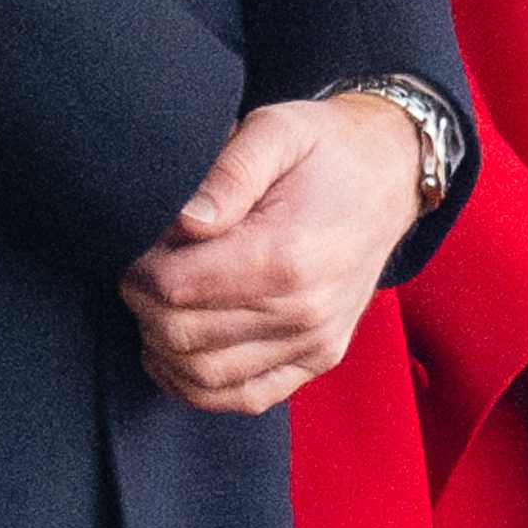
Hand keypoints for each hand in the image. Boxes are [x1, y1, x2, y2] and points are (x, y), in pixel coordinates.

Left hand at [119, 95, 421, 414]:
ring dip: (163, 351)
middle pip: (184, 337)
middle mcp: (303, 310)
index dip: (141, 275)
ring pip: (208, 378)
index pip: (178, 290)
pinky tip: (176, 358)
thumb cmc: (325, 149)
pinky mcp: (320, 357)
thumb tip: (188, 221)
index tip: (138, 255)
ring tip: (154, 314)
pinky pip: (248, 398)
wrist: (389, 175)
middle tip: (141, 279)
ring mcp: (314, 341)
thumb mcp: (276, 129)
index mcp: (285, 254)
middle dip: (144, 310)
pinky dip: (200, 389)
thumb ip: (228, 172)